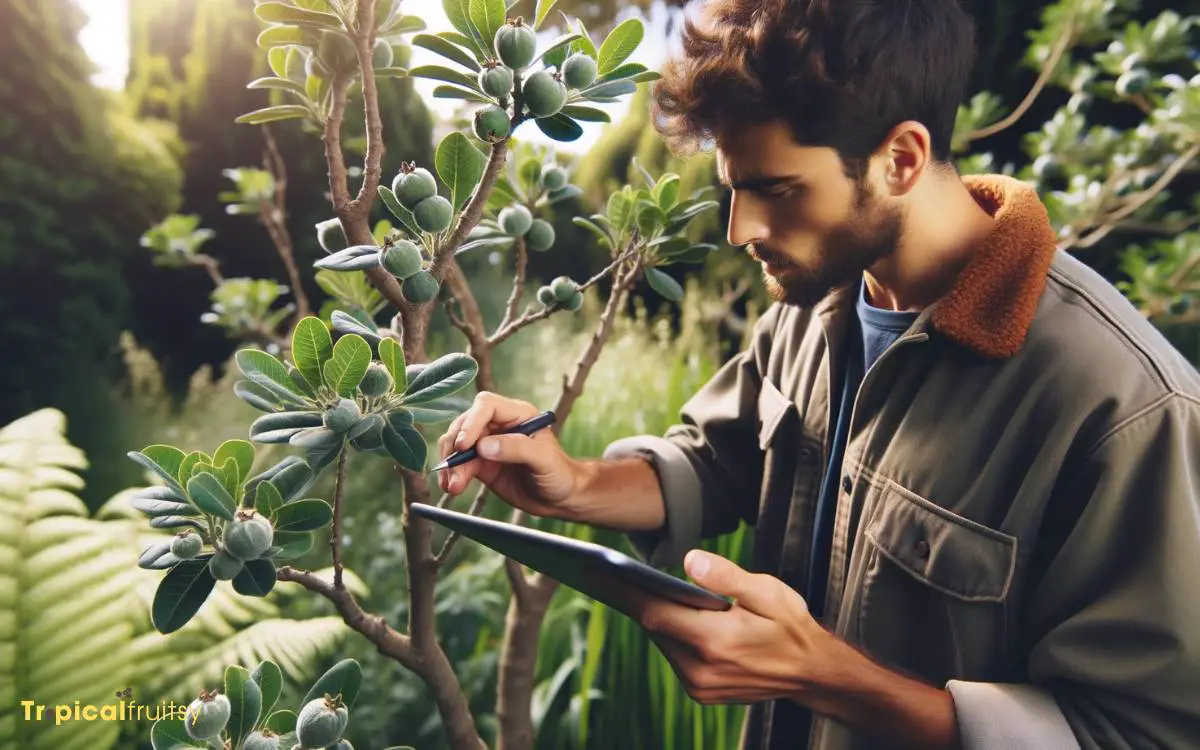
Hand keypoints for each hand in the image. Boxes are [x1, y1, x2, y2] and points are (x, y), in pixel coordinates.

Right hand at [436, 391, 581, 517]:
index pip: (486, 406)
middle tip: (454, 471)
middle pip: (465, 424)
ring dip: (450, 464)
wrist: (559, 498)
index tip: (464, 445)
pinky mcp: (480, 463)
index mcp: (518, 414)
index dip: (471, 422)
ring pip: (457, 444)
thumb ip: (517, 449)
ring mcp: (487, 443)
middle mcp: (499, 425)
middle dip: (455, 447)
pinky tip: (451, 487)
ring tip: (452, 486)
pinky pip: (458, 463)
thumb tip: (484, 447)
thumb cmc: (559, 473)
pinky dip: (451, 474)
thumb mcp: (544, 459)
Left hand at [605, 549, 829, 705]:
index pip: (656, 611)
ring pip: (662, 641)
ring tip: (627, 585)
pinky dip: (669, 633)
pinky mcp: (701, 692)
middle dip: (630, 597)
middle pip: (653, 626)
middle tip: (601, 570)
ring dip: (651, 615)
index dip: (622, 590)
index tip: (595, 569)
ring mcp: (700, 685)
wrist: (811, 673)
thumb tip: (691, 561)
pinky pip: (673, 656)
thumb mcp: (768, 592)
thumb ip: (728, 577)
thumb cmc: (791, 627)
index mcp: (716, 640)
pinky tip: (665, 612)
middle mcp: (702, 668)